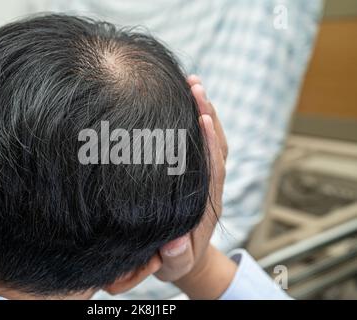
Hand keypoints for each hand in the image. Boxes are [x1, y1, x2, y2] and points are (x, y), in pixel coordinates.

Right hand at [154, 75, 234, 298]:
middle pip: (215, 144)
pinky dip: (200, 119)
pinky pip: (204, 142)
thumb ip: (175, 259)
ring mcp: (207, 176)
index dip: (208, 141)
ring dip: (205, 110)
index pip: (212, 166)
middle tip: (195, 84)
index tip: (202, 115)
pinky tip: (187, 101)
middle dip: (207, 112)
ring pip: (211, 138)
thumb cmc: (178, 260)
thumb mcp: (174, 266)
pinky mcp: (200, 172)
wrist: (189, 258)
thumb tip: (176, 244)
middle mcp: (210, 185)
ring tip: (193, 83)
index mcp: (206, 202)